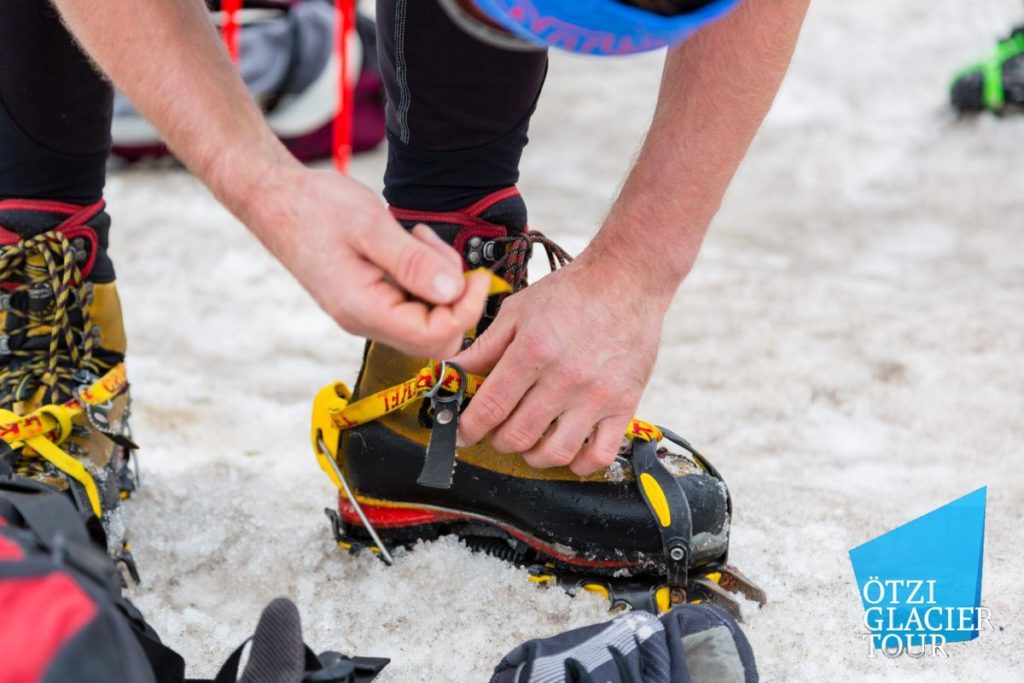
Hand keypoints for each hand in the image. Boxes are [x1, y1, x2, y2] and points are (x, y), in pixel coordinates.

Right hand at [245, 166, 490, 357]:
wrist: (275, 200)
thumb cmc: (314, 208)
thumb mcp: (369, 225)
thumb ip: (412, 261)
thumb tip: (453, 290)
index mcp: (364, 310)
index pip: (434, 335)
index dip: (466, 309)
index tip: (478, 275)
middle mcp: (365, 320)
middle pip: (436, 337)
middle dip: (454, 297)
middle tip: (440, 252)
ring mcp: (367, 312)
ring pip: (428, 318)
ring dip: (438, 280)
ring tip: (417, 238)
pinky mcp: (371, 298)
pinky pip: (413, 301)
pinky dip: (423, 274)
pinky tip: (409, 243)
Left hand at [453, 250, 667, 475]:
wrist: (626, 279)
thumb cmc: (571, 293)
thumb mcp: (517, 311)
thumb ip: (484, 347)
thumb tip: (451, 373)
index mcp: (533, 351)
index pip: (491, 408)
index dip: (469, 427)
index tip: (463, 431)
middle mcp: (565, 378)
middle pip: (518, 435)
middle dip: (497, 439)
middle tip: (496, 429)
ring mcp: (596, 395)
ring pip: (555, 453)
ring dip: (533, 455)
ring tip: (529, 440)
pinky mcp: (624, 404)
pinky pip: (599, 455)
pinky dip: (579, 464)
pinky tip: (567, 448)